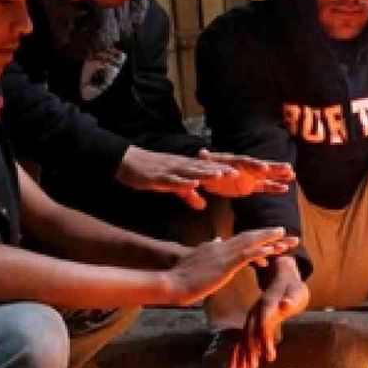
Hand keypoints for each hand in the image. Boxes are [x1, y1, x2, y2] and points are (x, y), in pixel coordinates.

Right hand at [115, 146, 236, 209]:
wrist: (128, 161)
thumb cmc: (152, 172)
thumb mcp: (173, 185)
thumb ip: (188, 195)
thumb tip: (203, 206)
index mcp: (186, 167)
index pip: (209, 168)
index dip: (224, 170)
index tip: (239, 172)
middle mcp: (182, 166)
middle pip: (204, 168)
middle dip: (221, 170)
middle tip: (238, 173)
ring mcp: (171, 171)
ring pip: (191, 172)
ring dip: (206, 174)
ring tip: (221, 175)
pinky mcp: (159, 177)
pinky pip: (173, 181)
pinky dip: (183, 183)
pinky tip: (193, 184)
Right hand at [162, 228, 296, 305]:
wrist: (171, 282)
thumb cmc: (181, 276)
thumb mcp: (196, 258)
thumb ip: (208, 248)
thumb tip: (217, 240)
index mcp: (216, 246)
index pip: (241, 240)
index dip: (258, 238)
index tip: (273, 238)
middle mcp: (221, 246)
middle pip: (250, 237)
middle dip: (270, 235)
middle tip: (287, 233)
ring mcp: (223, 255)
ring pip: (251, 243)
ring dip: (270, 240)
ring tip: (286, 237)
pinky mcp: (223, 265)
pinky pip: (245, 256)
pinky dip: (259, 251)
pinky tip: (271, 250)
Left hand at [193, 150, 294, 198]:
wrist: (209, 176)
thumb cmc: (208, 168)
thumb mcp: (206, 164)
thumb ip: (207, 160)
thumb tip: (202, 153)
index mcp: (236, 162)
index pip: (247, 163)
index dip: (256, 165)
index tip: (266, 168)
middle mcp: (246, 168)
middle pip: (262, 167)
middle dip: (274, 168)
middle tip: (288, 168)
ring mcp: (250, 177)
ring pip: (267, 176)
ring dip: (279, 176)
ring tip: (292, 175)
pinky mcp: (251, 186)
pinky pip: (264, 187)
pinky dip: (274, 188)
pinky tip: (285, 189)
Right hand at [230, 257, 310, 367]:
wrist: (283, 279)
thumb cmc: (293, 288)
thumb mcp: (297, 292)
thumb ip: (291, 299)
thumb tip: (285, 304)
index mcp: (267, 305)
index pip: (263, 325)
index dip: (265, 341)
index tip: (269, 357)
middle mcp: (256, 312)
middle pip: (250, 333)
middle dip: (250, 352)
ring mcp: (252, 317)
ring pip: (243, 338)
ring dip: (241, 355)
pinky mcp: (253, 323)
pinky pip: (244, 339)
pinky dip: (239, 352)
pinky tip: (239, 366)